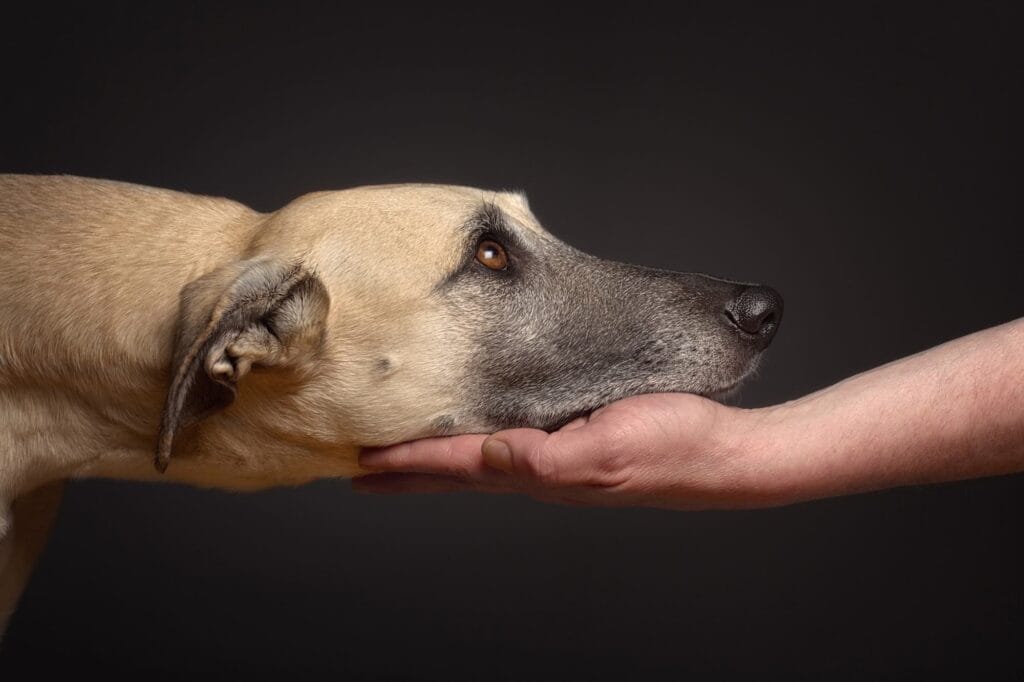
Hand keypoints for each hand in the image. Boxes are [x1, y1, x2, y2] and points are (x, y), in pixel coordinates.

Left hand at [355, 393, 772, 509]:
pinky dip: (475, 442)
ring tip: (402, 457)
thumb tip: (490, 454)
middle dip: (409, 472)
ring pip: (479, 459)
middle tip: (361, 471)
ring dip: (436, 460)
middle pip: (459, 470)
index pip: (459, 465)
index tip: (360, 462)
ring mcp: (559, 458)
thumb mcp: (608, 450)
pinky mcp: (576, 440)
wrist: (726, 455)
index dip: (409, 463)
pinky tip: (475, 436)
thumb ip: (546, 457)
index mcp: (544, 471)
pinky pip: (510, 442)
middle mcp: (542, 469)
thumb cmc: (676, 448)